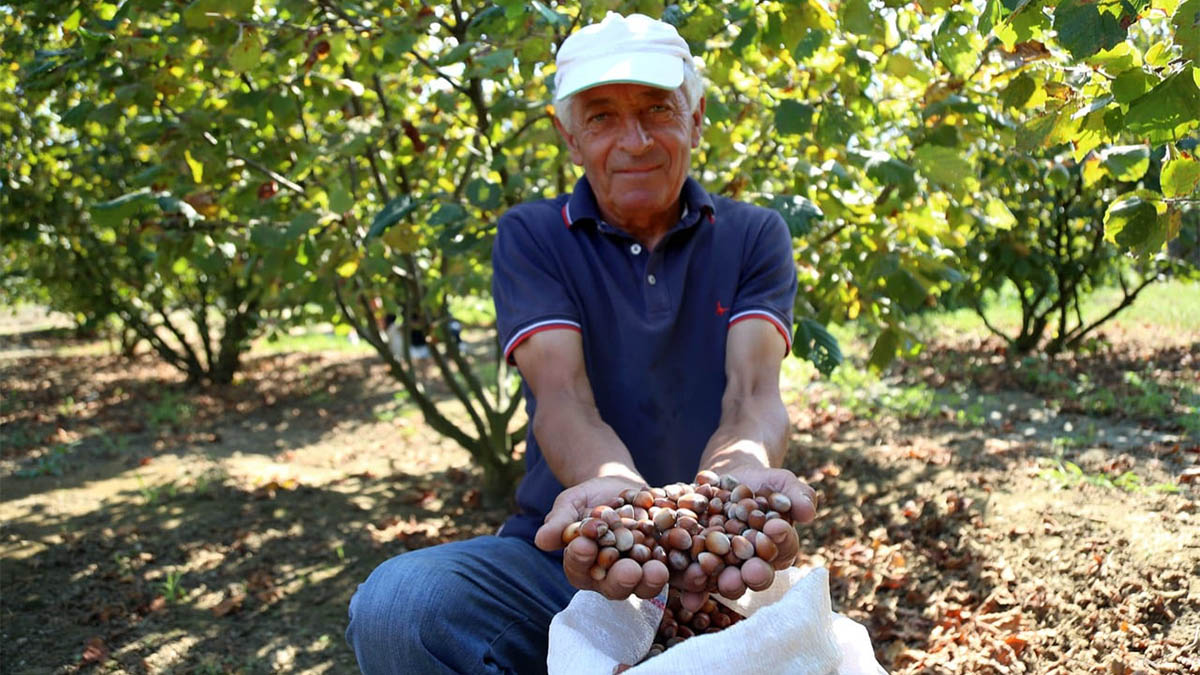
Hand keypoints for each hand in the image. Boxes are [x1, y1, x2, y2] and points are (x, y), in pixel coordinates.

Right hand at [535, 476, 671, 600]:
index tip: (583, 546)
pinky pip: (674, 570)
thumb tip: (542, 539)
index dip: (580, 560)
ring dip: (653, 580)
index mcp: (583, 567)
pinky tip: (686, 558)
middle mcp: (610, 577)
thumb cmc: (588, 498)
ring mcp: (640, 573)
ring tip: (659, 568)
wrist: (620, 488)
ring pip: (645, 584)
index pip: (578, 568)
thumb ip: (560, 521)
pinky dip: (681, 569)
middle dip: (622, 579)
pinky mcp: (665, 563)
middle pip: (614, 586)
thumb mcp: (571, 503)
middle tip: (629, 570)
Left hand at [674, 466, 816, 609]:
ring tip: (712, 574)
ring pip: (728, 581)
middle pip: (757, 574)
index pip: (783, 548)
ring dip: (722, 583)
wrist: (727, 480)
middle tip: (749, 571)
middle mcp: (755, 564)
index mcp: (779, 548)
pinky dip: (694, 589)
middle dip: (753, 574)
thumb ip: (799, 495)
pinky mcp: (700, 566)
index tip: (774, 528)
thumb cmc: (762, 484)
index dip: (780, 539)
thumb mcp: (782, 483)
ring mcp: (728, 569)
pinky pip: (698, 581)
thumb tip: (809, 513)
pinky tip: (689, 596)